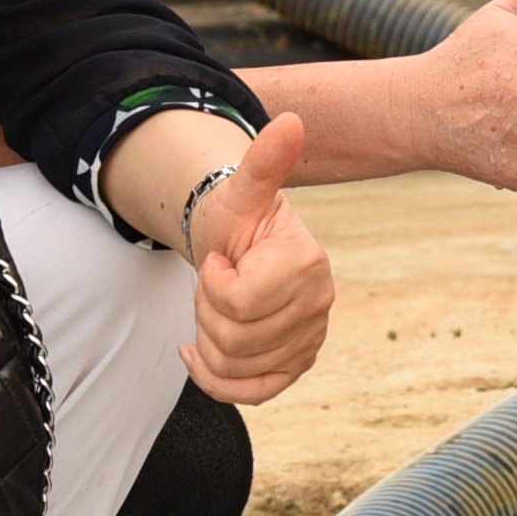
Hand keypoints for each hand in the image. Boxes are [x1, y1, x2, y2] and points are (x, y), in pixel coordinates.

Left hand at [180, 114, 335, 402]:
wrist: (240, 244)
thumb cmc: (237, 218)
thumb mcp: (241, 190)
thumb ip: (264, 162)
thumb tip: (292, 122)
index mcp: (307, 265)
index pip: (238, 303)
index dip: (212, 285)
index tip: (220, 261)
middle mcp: (319, 305)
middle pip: (234, 339)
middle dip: (206, 312)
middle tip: (215, 284)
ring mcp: (310, 339)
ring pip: (236, 367)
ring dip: (208, 340)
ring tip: (216, 308)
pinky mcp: (296, 364)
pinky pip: (252, 393)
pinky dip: (217, 380)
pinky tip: (198, 355)